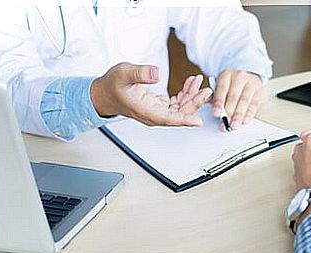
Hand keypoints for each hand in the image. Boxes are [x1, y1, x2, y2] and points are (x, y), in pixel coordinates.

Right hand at [91, 62, 211, 126]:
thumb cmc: (112, 86)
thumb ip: (139, 73)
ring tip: (199, 81)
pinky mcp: (159, 106)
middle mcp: (154, 114)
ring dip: (192, 96)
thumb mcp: (123, 73)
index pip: (168, 118)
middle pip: (179, 113)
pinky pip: (177, 103)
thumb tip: (156, 73)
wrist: (104, 93)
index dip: (184, 120)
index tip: (197, 121)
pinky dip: (185, 93)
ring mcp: (158, 111)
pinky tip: (190, 83)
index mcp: (146, 111)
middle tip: (206, 90)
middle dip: (195, 102)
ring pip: (180, 108)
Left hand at [211, 69, 265, 129]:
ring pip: (244, 101)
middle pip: (233, 97)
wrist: (249, 73)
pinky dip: (249, 114)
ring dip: (239, 115)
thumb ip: (216, 97)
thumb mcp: (222, 85)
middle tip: (225, 123)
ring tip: (234, 125)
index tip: (216, 114)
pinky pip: (254, 104)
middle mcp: (239, 77)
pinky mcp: (260, 90)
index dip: (219, 103)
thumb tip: (212, 109)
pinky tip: (245, 121)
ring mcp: (251, 83)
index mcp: (226, 75)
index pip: (222, 90)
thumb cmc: (232, 83)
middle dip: (229, 112)